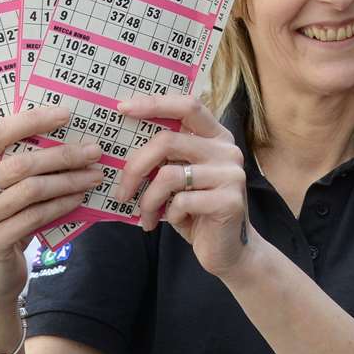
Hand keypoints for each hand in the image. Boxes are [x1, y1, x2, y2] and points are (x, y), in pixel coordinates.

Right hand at [0, 108, 103, 302]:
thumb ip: (9, 167)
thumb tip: (60, 131)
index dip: (29, 121)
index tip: (64, 114)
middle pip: (18, 163)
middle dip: (62, 154)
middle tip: (94, 150)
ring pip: (32, 190)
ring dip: (69, 180)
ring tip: (94, 174)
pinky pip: (36, 216)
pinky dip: (63, 203)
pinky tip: (81, 196)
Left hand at [116, 94, 251, 278]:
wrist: (227, 249)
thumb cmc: (196, 210)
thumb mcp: (180, 177)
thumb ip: (166, 157)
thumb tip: (122, 142)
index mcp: (216, 137)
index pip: (188, 106)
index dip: (155, 103)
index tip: (123, 108)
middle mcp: (228, 150)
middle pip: (168, 141)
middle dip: (135, 167)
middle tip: (122, 191)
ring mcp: (231, 174)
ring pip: (168, 174)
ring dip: (148, 199)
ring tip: (145, 214)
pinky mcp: (229, 200)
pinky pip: (180, 201)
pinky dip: (167, 214)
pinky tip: (171, 222)